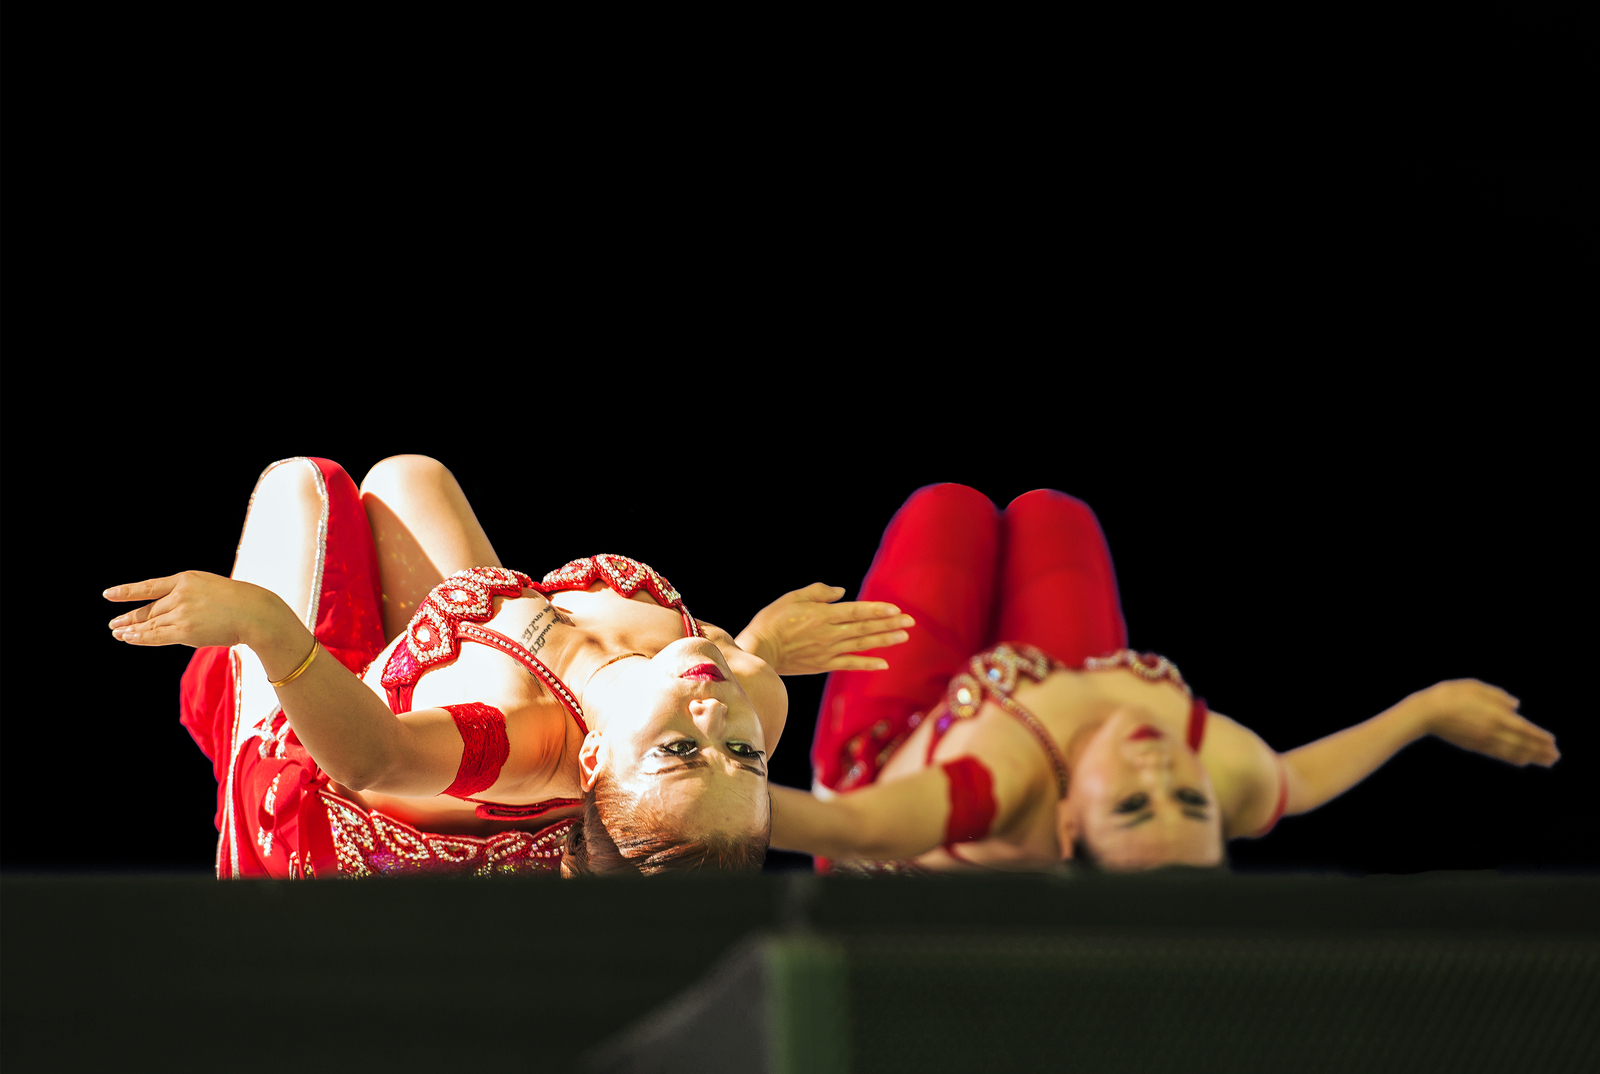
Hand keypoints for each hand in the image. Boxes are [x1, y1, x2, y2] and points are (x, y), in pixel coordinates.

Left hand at [105, 571, 287, 648]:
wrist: (256, 613)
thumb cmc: (240, 603)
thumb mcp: (210, 590)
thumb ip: (187, 599)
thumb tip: (165, 619)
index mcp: (186, 579)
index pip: (149, 586)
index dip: (127, 591)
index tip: (108, 594)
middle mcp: (179, 594)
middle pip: (147, 609)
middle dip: (128, 617)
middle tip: (113, 624)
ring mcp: (181, 612)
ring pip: (149, 624)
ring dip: (131, 630)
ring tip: (118, 634)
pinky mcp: (185, 631)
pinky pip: (156, 636)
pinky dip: (140, 638)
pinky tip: (130, 638)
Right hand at [735, 583, 913, 675]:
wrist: (760, 651)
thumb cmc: (772, 621)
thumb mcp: (792, 598)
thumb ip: (818, 592)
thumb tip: (841, 591)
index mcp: (822, 615)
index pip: (857, 611)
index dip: (878, 610)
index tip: (896, 610)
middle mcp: (829, 634)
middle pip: (865, 627)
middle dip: (889, 624)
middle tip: (910, 622)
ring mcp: (828, 651)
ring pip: (861, 644)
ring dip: (884, 640)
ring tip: (903, 637)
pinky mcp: (823, 664)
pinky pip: (850, 664)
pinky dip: (867, 664)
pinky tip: (884, 663)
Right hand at [1409, 679, 1558, 766]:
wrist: (1425, 713)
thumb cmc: (1449, 695)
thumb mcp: (1475, 687)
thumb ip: (1498, 696)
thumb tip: (1515, 706)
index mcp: (1495, 715)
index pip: (1524, 729)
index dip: (1539, 737)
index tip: (1552, 742)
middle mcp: (1492, 731)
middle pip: (1522, 744)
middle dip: (1540, 750)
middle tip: (1555, 757)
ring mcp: (1483, 741)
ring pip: (1512, 752)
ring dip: (1530, 757)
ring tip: (1544, 762)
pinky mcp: (1474, 746)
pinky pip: (1499, 754)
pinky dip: (1513, 758)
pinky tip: (1521, 760)